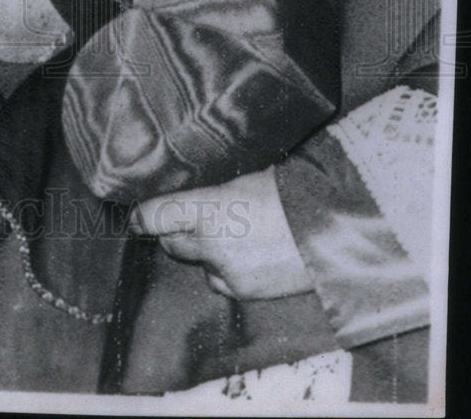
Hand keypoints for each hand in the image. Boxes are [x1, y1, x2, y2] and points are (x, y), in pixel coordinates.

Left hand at [130, 167, 312, 299]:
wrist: (335, 229)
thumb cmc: (291, 192)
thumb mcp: (243, 180)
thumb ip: (212, 193)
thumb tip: (192, 196)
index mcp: (207, 207)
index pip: (154, 216)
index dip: (140, 216)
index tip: (135, 216)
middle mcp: (210, 242)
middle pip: (170, 241)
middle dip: (173, 231)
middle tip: (184, 220)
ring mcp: (226, 270)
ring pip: (195, 262)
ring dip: (200, 251)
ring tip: (225, 235)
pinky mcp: (244, 291)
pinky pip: (219, 281)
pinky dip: (223, 271)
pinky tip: (242, 256)